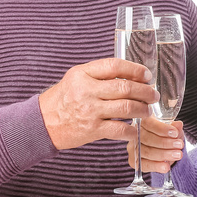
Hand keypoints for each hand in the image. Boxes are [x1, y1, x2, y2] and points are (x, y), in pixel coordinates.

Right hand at [38, 58, 158, 149]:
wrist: (43, 123)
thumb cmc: (62, 99)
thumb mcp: (76, 78)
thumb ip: (99, 74)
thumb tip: (130, 74)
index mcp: (83, 74)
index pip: (115, 66)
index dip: (135, 69)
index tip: (146, 75)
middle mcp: (86, 90)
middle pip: (125, 87)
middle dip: (145, 91)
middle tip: (153, 95)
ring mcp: (90, 110)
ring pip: (126, 107)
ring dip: (142, 109)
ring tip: (147, 111)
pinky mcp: (92, 129)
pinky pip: (119, 129)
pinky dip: (131, 130)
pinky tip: (135, 129)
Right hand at [127, 116, 183, 173]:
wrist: (163, 148)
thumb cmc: (166, 135)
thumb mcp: (172, 129)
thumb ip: (175, 127)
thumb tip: (178, 125)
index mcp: (142, 121)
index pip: (149, 123)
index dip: (162, 128)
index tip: (175, 133)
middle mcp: (134, 133)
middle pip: (147, 138)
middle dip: (165, 143)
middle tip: (179, 145)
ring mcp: (132, 147)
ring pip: (146, 152)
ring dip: (164, 154)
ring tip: (177, 155)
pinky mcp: (133, 160)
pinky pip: (143, 164)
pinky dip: (156, 166)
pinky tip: (166, 167)